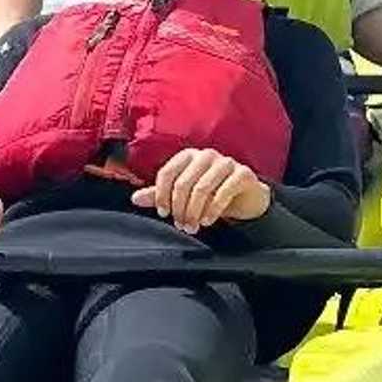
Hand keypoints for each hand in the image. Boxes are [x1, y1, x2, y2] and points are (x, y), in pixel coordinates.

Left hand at [131, 147, 270, 232]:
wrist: (246, 197)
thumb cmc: (212, 193)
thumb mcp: (184, 195)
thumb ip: (160, 195)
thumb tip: (134, 198)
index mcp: (188, 156)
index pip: (167, 173)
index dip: (162, 195)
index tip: (164, 213)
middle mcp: (206, 155)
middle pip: (184, 183)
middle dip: (180, 208)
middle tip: (181, 225)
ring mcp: (226, 162)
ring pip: (203, 188)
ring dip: (195, 212)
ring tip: (194, 226)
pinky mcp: (243, 174)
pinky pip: (224, 191)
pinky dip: (213, 210)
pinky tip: (208, 221)